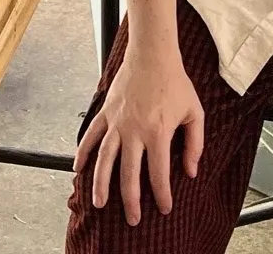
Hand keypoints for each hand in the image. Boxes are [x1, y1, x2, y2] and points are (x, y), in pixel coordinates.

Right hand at [74, 48, 204, 226]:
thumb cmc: (175, 82)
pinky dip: (83, 152)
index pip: (159, 173)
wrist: (152, 54)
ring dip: (101, 183)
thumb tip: (190, 171)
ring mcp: (117, 121)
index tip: (164, 208)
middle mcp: (134, 130)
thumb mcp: (194, 113)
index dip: (162, 194)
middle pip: (129, 173)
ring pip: (105, 159)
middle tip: (133, 219)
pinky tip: (78, 168)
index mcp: (158, 132)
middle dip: (130, 200)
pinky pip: (91, 135)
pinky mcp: (106, 111)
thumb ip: (194, 144)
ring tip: (99, 203)